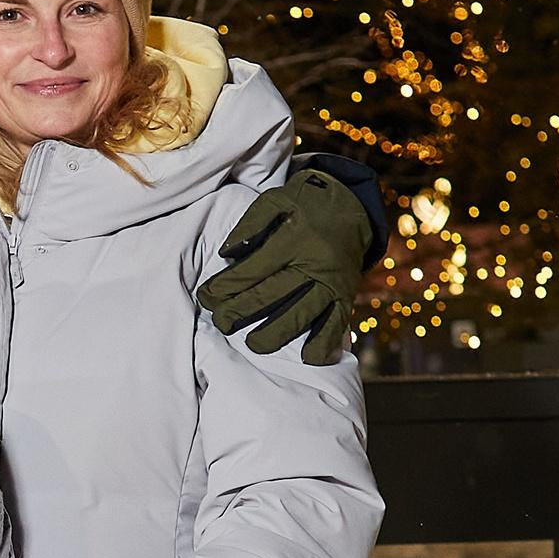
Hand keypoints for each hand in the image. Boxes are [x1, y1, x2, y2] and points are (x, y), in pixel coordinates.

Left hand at [197, 164, 376, 364]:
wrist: (351, 207)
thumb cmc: (306, 204)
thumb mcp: (275, 200)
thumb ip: (249, 224)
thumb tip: (226, 255)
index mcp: (294, 238)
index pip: (252, 269)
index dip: (225, 286)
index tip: (206, 297)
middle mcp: (315, 263)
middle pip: (272, 295)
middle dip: (240, 312)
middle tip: (221, 323)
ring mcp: (332, 283)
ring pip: (302, 315)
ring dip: (275, 334)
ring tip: (253, 344)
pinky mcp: (346, 296)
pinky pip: (337, 325)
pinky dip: (323, 344)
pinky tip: (305, 357)